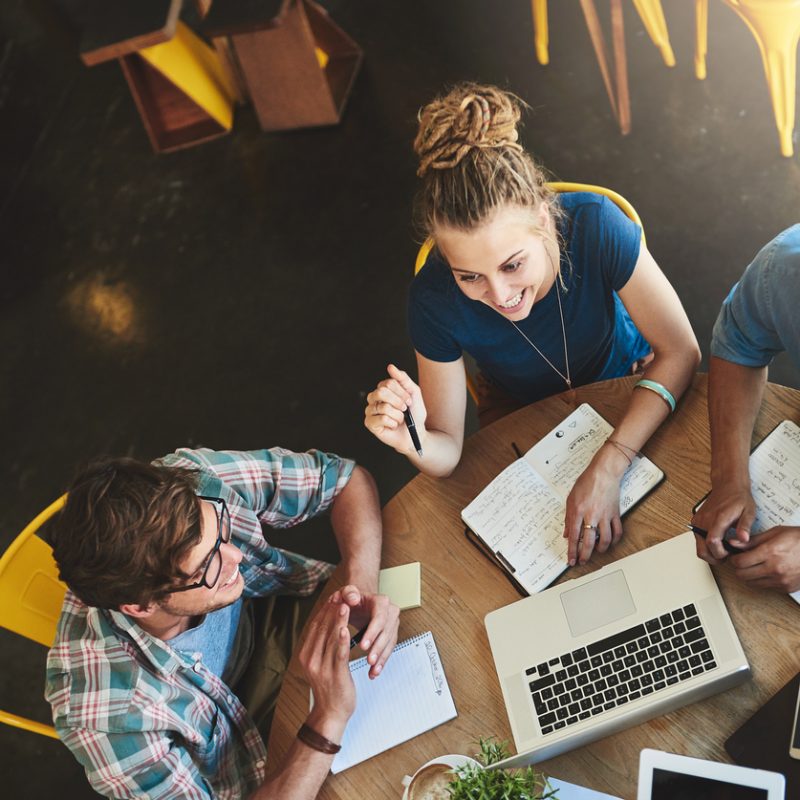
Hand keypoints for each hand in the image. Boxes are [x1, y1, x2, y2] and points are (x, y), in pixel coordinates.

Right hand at [297, 601, 355, 731]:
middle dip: (332, 610)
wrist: (330, 713)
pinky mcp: (335, 674)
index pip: (315, 627)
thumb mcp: (320, 663)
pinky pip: (339, 654)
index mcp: (305, 655)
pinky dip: (342, 640)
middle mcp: (310, 660)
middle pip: (322, 629)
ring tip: (345, 605)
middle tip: (340, 594)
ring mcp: (321, 668)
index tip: (332, 596)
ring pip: (331, 639)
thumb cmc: (329, 688)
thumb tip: (327, 625)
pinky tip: (346, 629)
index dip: (324, 610)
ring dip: (338, 620)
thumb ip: (321, 646)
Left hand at [332, 585, 398, 678]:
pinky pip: (388, 649)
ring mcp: (392, 624)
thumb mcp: (347, 592)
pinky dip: (382, 661)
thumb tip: (353, 598)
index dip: (372, 633)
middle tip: (369, 661)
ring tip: (372, 670)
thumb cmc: (352, 597)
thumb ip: (348, 592)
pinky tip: (374, 671)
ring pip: (389, 643)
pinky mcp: (390, 635)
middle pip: (386, 633)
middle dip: (378, 648)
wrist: (358, 602)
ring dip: (381, 658)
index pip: (379, 618)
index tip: (363, 646)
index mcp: (381, 602)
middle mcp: (390, 612)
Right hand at [364, 364, 426, 455]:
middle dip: (398, 402)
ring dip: (398, 415)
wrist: (415, 433)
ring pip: (383, 407)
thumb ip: (402, 378)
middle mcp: (374, 398)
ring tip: (399, 419)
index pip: (389, 383)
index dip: (402, 393)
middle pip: (381, 392)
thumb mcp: (413, 392)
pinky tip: (393, 425)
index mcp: (383, 388)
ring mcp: (370, 410)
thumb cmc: (414, 413)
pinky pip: (381, 418)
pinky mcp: (369, 423)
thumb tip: (390, 367)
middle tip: (404, 409)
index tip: (409, 401)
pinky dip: (392, 423)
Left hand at [563, 450, 624, 565]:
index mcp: (578, 511)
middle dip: (584, 555)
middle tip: (582, 562)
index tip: (571, 560)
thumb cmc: (586, 482)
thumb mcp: (570, 499)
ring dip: (600, 550)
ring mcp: (605, 516)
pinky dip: (614, 540)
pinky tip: (610, 543)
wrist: (603, 473)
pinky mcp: (615, 514)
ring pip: (604, 540)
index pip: (573, 537)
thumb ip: (568, 518)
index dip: (572, 551)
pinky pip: (617, 531)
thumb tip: (567, 534)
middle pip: (588, 542)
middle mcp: (591, 515)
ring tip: (596, 553)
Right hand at [691, 483, 755, 562]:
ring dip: (710, 552)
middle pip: (702, 550)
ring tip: (724, 549)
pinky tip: (719, 541)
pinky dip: (706, 545)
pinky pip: (698, 539)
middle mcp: (704, 520)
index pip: (712, 542)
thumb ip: (745, 526)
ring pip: (699, 547)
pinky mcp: (696, 522)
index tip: (730, 554)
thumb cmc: (738, 498)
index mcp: (718, 518)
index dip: (721, 553)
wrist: (727, 485)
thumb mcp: (749, 511)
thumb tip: (743, 539)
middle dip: (714, 558)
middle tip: (727, 556)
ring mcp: (698, 521)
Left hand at [728, 526, 799, 591]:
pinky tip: (766, 571)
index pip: (740, 562)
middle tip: (742, 562)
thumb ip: (752, 540)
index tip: (735, 556)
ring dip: (749, 576)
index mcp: (770, 552)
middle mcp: (775, 568)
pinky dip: (762, 581)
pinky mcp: (787, 588)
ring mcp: (781, 580)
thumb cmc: (799, 539)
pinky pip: (766, 587)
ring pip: (752, 583)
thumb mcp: (775, 533)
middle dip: (738, 568)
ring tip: (754, 566)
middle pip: (743, 575)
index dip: (734, 559)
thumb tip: (734, 543)